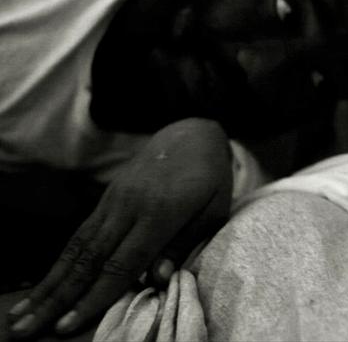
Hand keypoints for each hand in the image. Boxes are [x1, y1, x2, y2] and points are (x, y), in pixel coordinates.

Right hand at [6, 118, 231, 338]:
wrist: (190, 135)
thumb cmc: (210, 178)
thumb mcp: (214, 210)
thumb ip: (185, 243)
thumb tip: (158, 277)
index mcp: (160, 212)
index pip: (123, 263)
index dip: (96, 296)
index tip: (70, 323)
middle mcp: (129, 207)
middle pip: (90, 259)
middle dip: (58, 297)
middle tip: (26, 328)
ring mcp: (114, 201)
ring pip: (77, 247)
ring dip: (50, 282)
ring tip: (24, 313)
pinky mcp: (107, 199)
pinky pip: (80, 234)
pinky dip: (61, 261)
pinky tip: (47, 282)